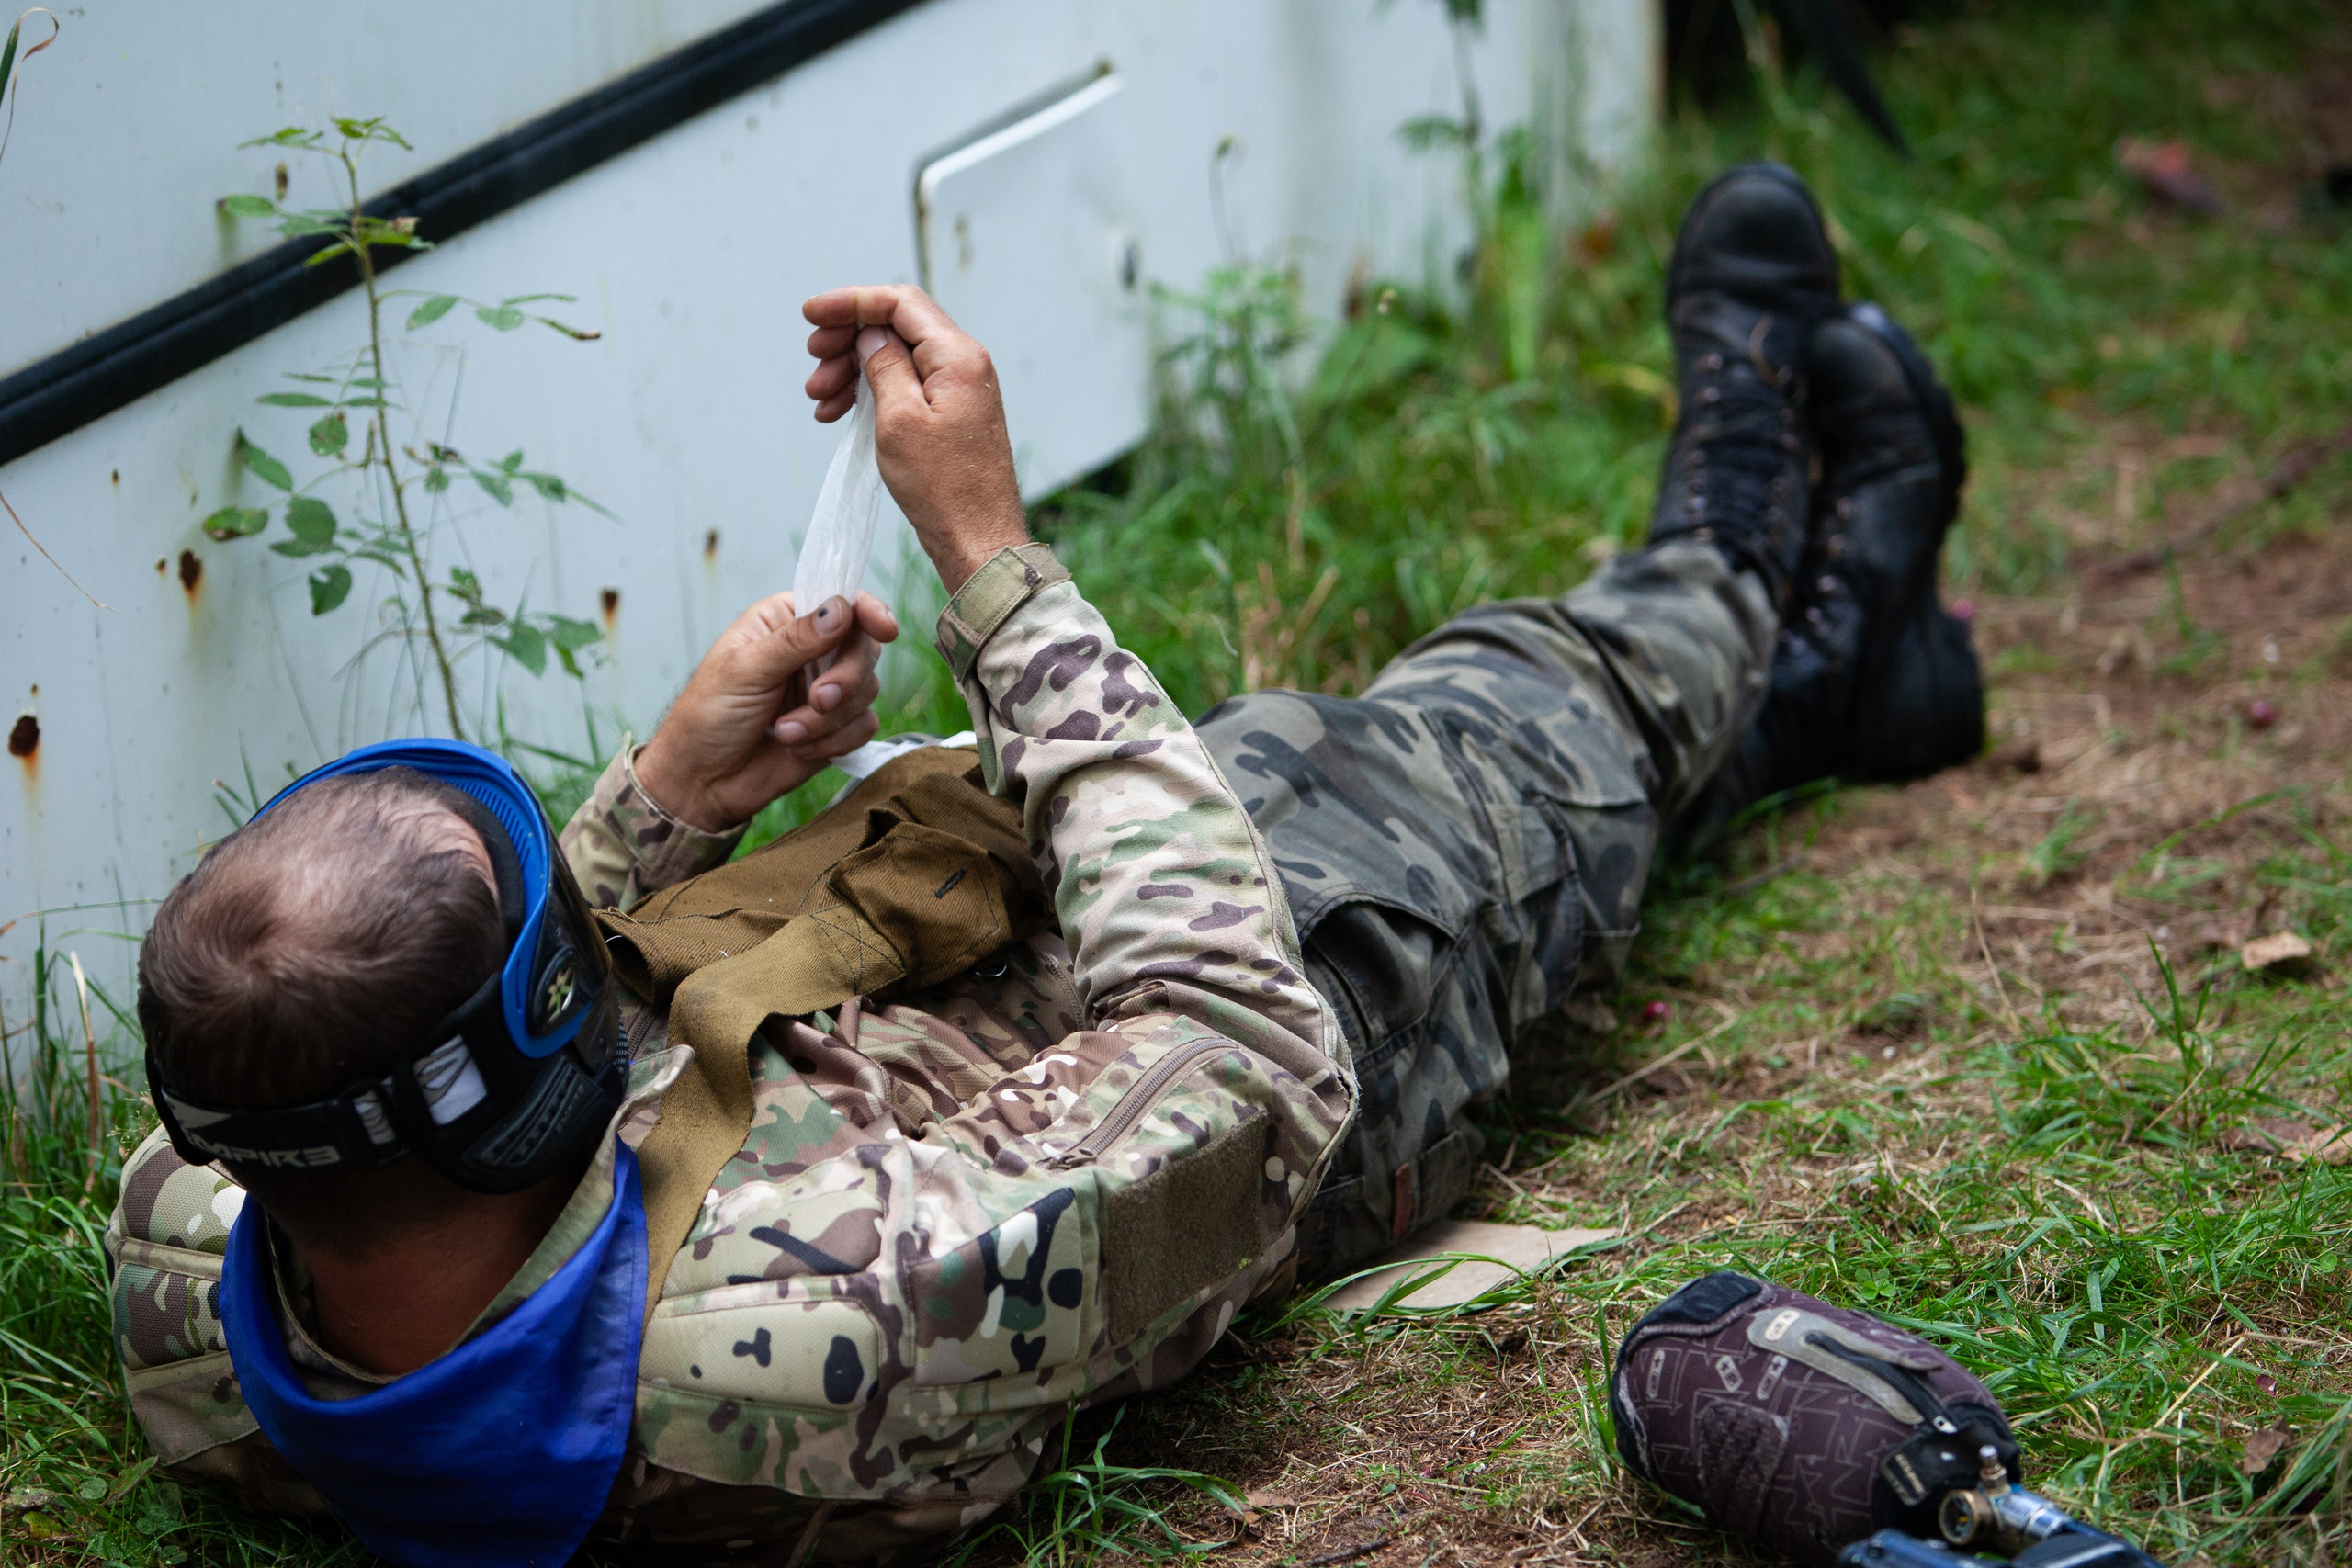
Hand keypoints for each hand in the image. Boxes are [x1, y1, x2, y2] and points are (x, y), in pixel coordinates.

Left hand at [633, 591, 898, 831]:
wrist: (702, 781)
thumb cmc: (708, 716)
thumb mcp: (745, 670)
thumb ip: (796, 640)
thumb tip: (841, 608)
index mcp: (785, 621)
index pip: (840, 602)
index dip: (868, 612)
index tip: (885, 630)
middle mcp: (811, 652)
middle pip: (864, 649)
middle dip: (845, 680)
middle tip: (818, 701)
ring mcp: (825, 690)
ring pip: (867, 692)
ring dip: (827, 720)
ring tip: (784, 733)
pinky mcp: (835, 729)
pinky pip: (863, 727)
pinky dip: (834, 742)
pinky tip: (796, 748)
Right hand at [802, 285, 1030, 592]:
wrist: (977, 540)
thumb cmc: (943, 488)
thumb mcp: (899, 419)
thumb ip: (884, 365)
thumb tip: (871, 335)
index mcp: (957, 357)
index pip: (900, 303)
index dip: (851, 302)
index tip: (811, 314)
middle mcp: (964, 365)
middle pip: (896, 327)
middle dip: (847, 339)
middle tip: (813, 363)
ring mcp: (958, 390)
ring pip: (895, 358)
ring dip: (851, 370)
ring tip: (818, 399)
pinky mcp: (950, 414)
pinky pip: (904, 387)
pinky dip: (869, 393)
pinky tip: (838, 413)